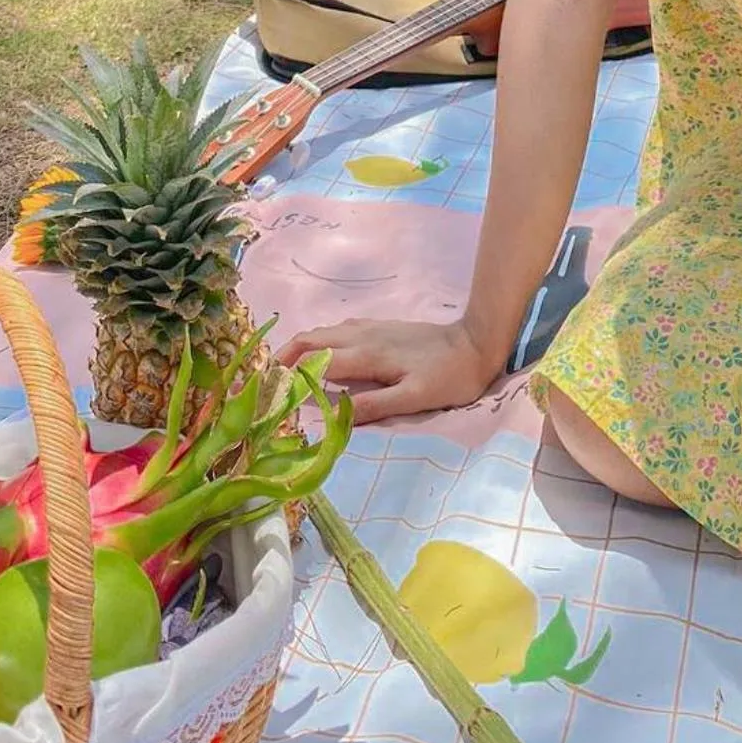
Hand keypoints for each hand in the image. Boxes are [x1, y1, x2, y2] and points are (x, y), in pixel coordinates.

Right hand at [275, 317, 501, 423]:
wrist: (477, 342)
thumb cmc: (448, 376)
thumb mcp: (413, 399)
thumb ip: (372, 406)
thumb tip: (331, 415)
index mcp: (366, 355)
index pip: (314, 362)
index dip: (287, 376)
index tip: (264, 392)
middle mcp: (362, 336)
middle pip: (312, 340)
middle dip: (284, 356)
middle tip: (266, 381)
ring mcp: (371, 328)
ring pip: (324, 333)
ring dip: (300, 347)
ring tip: (285, 371)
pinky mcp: (381, 327)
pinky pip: (339, 331)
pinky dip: (320, 342)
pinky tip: (322, 356)